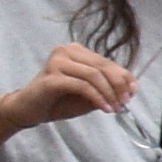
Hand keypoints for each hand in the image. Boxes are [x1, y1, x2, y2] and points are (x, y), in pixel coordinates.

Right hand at [9, 42, 137, 129]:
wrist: (27, 110)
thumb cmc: (57, 101)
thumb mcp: (87, 94)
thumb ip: (106, 88)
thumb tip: (131, 89)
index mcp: (75, 51)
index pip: (106, 62)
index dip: (123, 76)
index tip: (133, 91)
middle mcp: (66, 51)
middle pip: (102, 66)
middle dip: (119, 85)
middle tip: (126, 102)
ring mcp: (57, 62)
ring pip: (94, 75)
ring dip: (109, 93)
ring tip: (116, 108)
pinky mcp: (51, 77)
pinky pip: (82, 86)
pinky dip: (97, 97)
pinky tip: (104, 109)